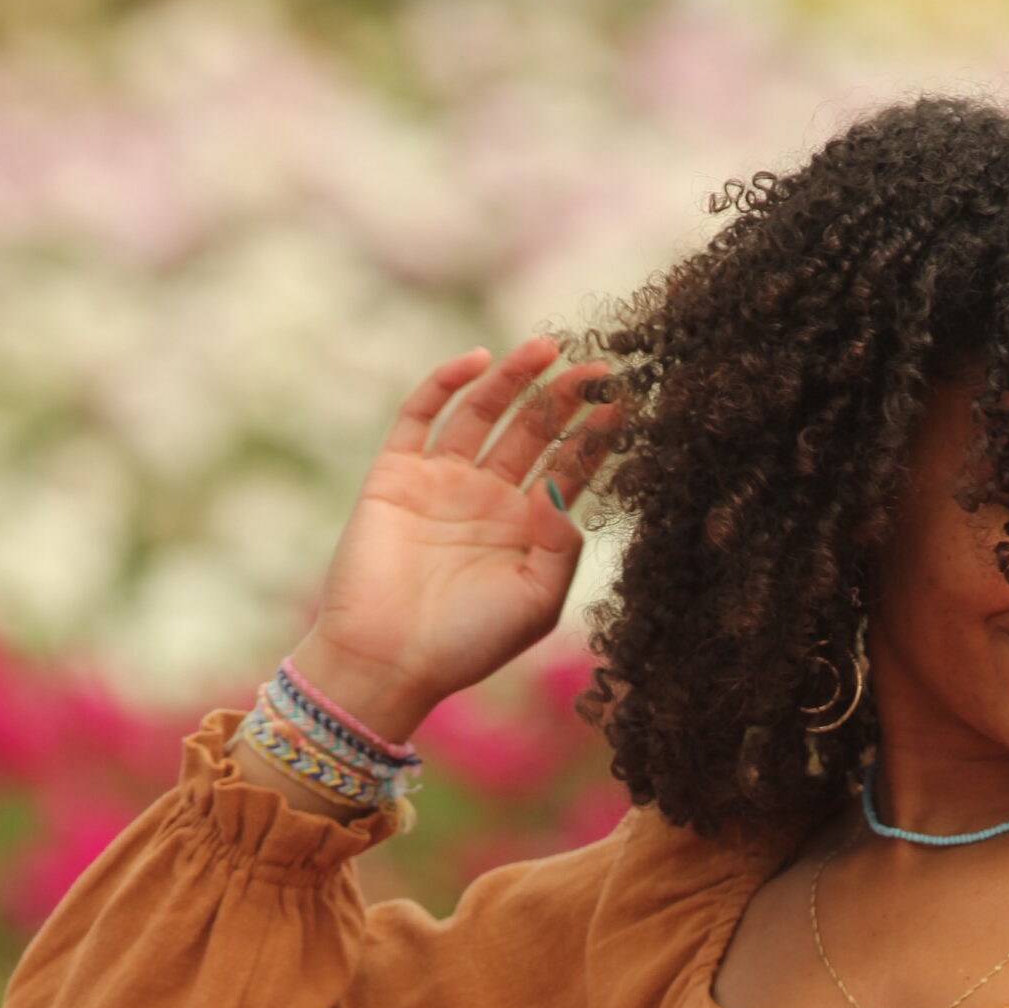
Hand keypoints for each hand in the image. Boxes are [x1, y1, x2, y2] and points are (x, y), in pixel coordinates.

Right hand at [294, 338, 617, 739]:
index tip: (621, 399)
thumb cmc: (467, 645)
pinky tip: (478, 359)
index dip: (594, 434)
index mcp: (525, 530)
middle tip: (593, 367)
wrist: (387, 660)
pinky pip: (420, 414)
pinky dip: (445, 382)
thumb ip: (562, 548)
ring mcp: (441, 481)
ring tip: (547, 348)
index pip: (567, 468)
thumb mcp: (536, 605)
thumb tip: (561, 489)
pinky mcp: (396, 473)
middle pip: (531, 431)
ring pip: (482, 412)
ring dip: (513, 377)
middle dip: (561, 398)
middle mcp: (487, 499)